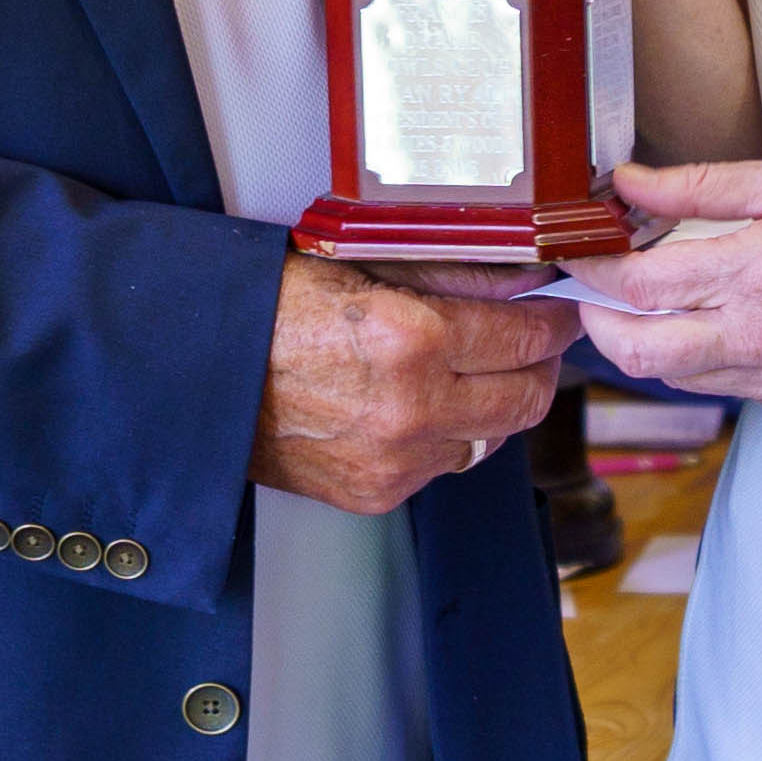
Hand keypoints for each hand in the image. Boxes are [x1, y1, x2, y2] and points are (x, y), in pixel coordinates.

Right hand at [255, 250, 574, 513]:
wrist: (201, 378)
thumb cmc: (271, 309)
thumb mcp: (363, 266)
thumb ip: (453, 275)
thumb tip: (524, 279)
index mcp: (412, 340)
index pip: (526, 336)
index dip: (554, 320)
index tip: (560, 309)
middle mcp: (413, 410)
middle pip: (527, 398)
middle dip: (542, 365)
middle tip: (539, 341)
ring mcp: (397, 462)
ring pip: (491, 438)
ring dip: (496, 405)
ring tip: (478, 371)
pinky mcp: (378, 494)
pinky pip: (443, 465)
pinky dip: (447, 436)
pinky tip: (424, 405)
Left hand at [566, 159, 761, 426]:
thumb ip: (702, 187)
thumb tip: (627, 184)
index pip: (641, 285)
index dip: (592, 270)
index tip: (576, 252)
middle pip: (639, 352)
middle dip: (597, 324)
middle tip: (591, 291)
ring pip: (676, 375)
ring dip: (650, 340)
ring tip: (655, 298)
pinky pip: (726, 387)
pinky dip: (708, 356)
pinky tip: (726, 320)